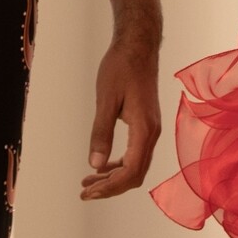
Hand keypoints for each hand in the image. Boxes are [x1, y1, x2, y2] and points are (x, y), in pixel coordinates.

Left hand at [80, 28, 160, 198]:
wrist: (138, 46)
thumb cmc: (121, 67)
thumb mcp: (106, 100)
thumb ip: (101, 132)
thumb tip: (95, 164)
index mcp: (144, 128)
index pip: (131, 171)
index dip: (110, 187)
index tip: (88, 191)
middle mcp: (152, 132)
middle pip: (135, 174)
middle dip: (110, 188)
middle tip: (85, 192)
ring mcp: (151, 129)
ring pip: (136, 166)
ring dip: (114, 178)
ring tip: (89, 182)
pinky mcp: (147, 124)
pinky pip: (136, 154)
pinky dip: (120, 165)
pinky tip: (103, 166)